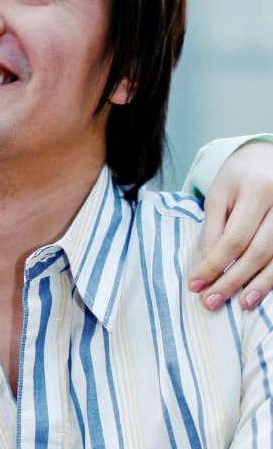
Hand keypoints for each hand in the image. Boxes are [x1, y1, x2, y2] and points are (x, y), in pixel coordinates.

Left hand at [189, 141, 272, 309]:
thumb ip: (213, 230)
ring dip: (261, 284)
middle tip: (212, 302)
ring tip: (242, 304)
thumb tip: (207, 265)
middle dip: (234, 280)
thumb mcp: (218, 196)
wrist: (268, 158)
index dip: (214, 265)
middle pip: (259, 252)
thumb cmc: (239, 178)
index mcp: (257, 190)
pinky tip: (263, 289)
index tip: (195, 285)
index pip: (234, 238)